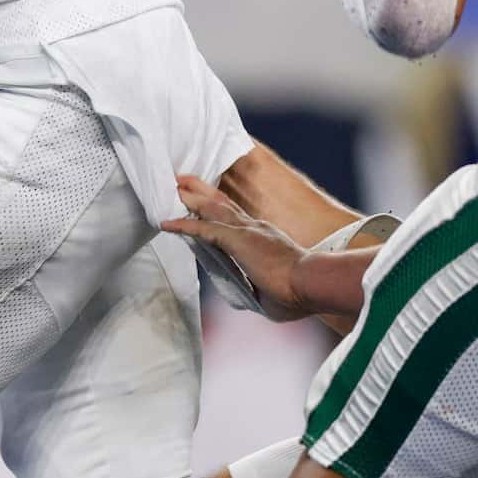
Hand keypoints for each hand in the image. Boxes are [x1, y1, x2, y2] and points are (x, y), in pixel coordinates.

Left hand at [163, 176, 325, 321]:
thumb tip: (252, 297)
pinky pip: (203, 229)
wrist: (311, 283)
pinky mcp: (237, 240)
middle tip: (183, 181)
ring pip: (211, 208)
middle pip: (222, 204)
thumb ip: (259, 289)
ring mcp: (246, 231)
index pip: (237, 219)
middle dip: (201, 191)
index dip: (219, 209)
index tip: (206, 202)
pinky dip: (184, 226)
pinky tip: (166, 224)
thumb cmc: (299, 292)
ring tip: (173, 187)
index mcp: (265, 238)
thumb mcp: (272, 291)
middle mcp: (254, 228)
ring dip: (190, 198)